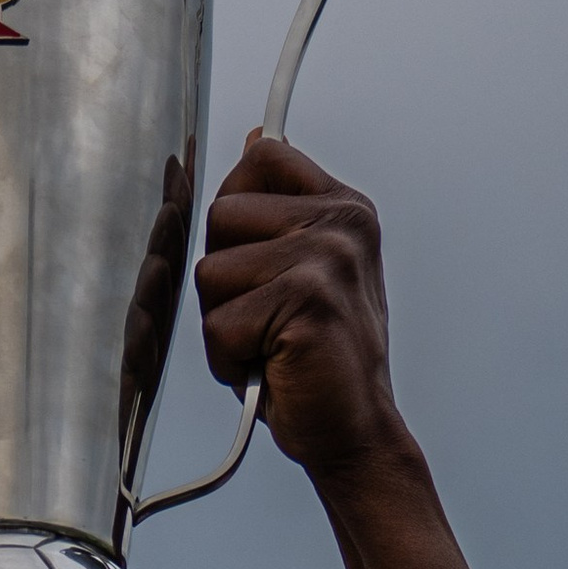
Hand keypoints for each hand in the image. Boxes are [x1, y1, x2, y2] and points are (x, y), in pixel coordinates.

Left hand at [193, 135, 409, 483]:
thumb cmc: (317, 359)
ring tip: (269, 345)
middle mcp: (341, 223)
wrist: (356, 433)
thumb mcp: (303, 269)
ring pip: (212, 272)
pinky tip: (270, 370)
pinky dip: (229, 361)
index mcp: (344, 207)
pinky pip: (219, 324)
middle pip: (222, 213)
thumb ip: (279, 209)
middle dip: (223, 276)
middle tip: (266, 317)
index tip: (258, 259)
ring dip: (224, 322)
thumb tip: (255, 135)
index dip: (237, 208)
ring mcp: (327, 259)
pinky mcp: (306, 303)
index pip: (263, 155)